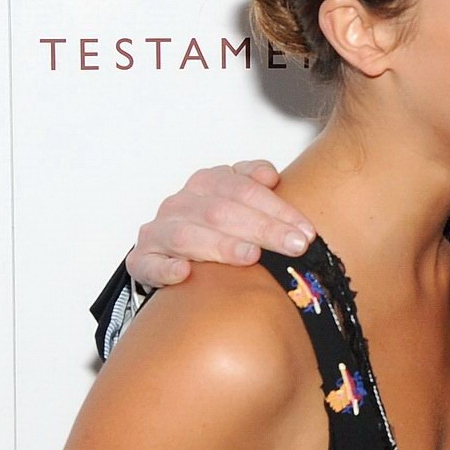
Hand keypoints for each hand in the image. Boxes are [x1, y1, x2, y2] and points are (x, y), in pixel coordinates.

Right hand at [125, 160, 314, 287]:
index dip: (277, 209)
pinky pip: (149, 264)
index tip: (306, 232)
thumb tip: (270, 176)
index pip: (244, 190)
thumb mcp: (241, 199)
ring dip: (221, 245)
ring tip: (251, 256)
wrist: (177, 253)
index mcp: (207, 183)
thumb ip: (256, 183)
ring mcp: (159, 231)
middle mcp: (181, 203)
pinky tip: (185, 273)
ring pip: (187, 234)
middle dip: (263, 229)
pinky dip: (165, 269)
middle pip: (221, 211)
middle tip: (295, 246)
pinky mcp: (143, 260)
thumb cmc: (221, 226)